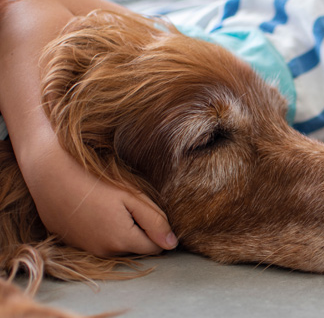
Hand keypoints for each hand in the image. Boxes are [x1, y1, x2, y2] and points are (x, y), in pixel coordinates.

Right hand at [22, 142, 176, 256]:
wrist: (49, 174)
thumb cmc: (94, 180)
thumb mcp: (132, 196)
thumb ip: (155, 221)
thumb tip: (173, 244)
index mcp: (123, 241)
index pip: (155, 248)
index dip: (159, 230)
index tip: (151, 211)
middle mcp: (105, 252)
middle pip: (136, 247)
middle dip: (140, 231)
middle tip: (130, 204)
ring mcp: (86, 249)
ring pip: (117, 246)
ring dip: (121, 231)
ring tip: (111, 205)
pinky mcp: (72, 243)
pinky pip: (98, 242)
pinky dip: (102, 231)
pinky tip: (95, 210)